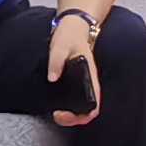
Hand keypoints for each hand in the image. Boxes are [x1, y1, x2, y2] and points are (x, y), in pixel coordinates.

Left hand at [46, 9, 102, 125]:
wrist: (73, 25)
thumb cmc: (70, 35)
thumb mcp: (61, 45)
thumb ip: (56, 60)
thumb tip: (52, 77)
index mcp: (90, 77)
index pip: (93, 106)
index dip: (79, 116)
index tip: (61, 112)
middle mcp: (89, 84)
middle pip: (87, 112)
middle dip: (72, 119)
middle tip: (56, 115)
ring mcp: (83, 83)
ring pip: (82, 108)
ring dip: (70, 115)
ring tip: (56, 113)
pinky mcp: (75, 82)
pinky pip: (75, 100)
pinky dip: (67, 107)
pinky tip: (56, 103)